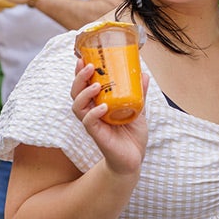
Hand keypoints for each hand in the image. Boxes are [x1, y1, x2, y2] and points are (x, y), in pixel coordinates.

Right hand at [71, 58, 149, 176]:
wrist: (133, 159)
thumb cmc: (131, 135)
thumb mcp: (137, 109)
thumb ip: (139, 93)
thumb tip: (143, 73)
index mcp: (97, 104)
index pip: (83, 86)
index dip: (79, 73)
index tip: (83, 59)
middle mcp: (91, 113)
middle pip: (75, 93)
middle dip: (79, 79)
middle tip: (88, 67)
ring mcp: (93, 124)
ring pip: (78, 106)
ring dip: (85, 94)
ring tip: (96, 85)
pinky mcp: (97, 135)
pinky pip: (89, 123)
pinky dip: (94, 113)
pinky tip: (102, 107)